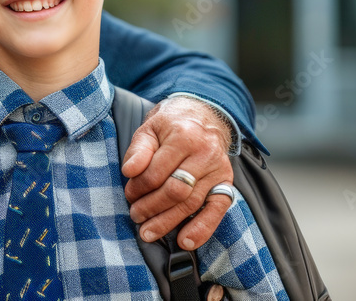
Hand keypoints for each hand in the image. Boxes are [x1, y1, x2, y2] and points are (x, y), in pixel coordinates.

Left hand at [121, 95, 233, 249]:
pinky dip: (202, 228)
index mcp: (183, 136)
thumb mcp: (150, 128)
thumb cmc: (172, 124)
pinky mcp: (226, 183)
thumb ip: (138, 149)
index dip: (139, 188)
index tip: (129, 195)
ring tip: (148, 232)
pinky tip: (185, 241)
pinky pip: (217, 210)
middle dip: (151, 207)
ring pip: (192, 203)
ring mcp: (218, 170)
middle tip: (135, 215)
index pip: (157, 172)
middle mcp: (205, 153)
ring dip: (168, 222)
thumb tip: (129, 171)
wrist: (203, 116)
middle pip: (175, 191)